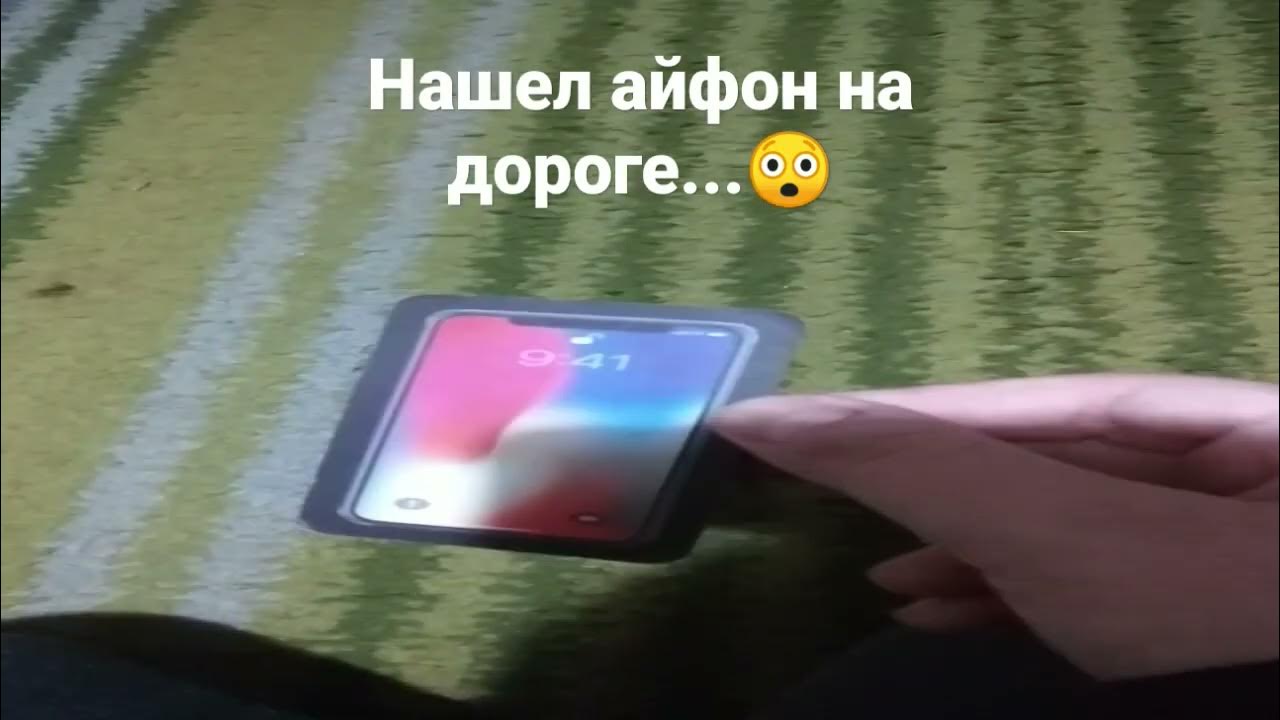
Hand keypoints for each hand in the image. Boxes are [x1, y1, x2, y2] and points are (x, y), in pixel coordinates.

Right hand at [711, 374, 1277, 680]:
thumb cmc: (1207, 635)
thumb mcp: (1063, 537)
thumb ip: (928, 468)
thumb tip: (774, 418)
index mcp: (1240, 421)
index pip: (1034, 401)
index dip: (903, 410)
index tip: (786, 417)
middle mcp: (1236, 477)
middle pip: (1045, 463)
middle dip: (925, 484)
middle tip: (813, 485)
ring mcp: (1217, 565)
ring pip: (1059, 538)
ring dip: (957, 557)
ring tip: (878, 575)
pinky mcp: (1190, 636)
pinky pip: (1083, 600)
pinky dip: (1003, 607)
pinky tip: (933, 612)